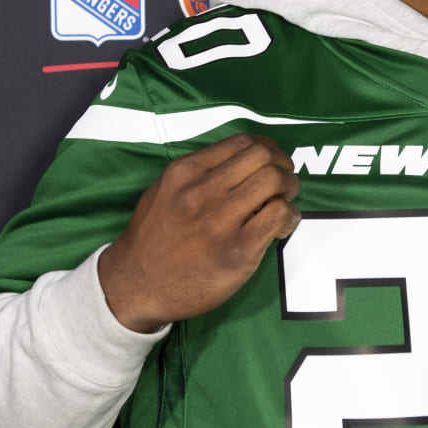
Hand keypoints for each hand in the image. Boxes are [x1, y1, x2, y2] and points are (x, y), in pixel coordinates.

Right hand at [98, 133, 301, 331]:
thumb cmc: (152, 239)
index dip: (268, 148)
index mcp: (185, 171)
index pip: (242, 142)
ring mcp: (221, 220)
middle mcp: (203, 190)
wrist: (137, 285)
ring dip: (289, 188)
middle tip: (284, 182)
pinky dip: (290, 216)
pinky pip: (279, 216)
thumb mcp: (164, 190)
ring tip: (285, 202)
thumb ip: (199, 173)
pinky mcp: (238, 250)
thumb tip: (241, 163)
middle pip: (264, 156)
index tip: (273, 162)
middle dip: (283, 166)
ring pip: (275, 180)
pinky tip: (283, 225)